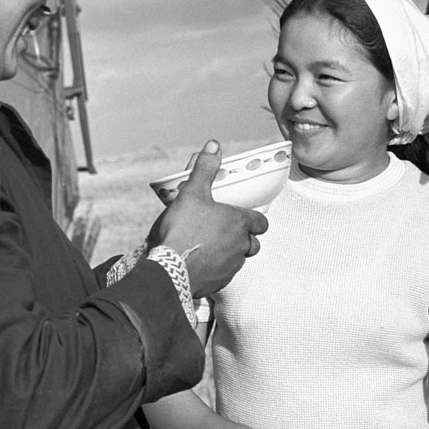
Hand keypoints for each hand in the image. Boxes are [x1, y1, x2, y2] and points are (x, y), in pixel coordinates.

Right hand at [148, 140, 267, 297]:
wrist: (168, 269)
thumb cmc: (182, 230)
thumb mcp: (192, 192)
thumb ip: (205, 169)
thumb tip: (214, 146)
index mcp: (239, 223)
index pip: (261, 222)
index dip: (255, 219)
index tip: (245, 217)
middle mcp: (240, 246)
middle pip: (253, 243)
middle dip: (244, 238)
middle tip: (226, 231)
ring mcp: (231, 266)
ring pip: (239, 259)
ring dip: (230, 253)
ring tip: (212, 246)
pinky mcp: (218, 283)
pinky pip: (224, 274)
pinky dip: (217, 268)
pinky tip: (201, 262)